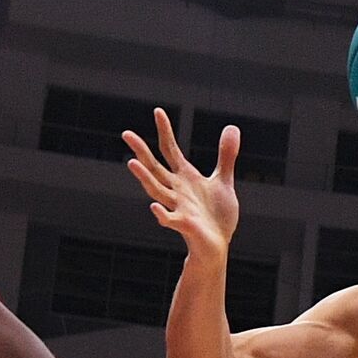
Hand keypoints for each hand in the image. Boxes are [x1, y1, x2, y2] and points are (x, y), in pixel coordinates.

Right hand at [122, 108, 239, 259]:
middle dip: (141, 151)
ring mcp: (179, 207)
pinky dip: (163, 214)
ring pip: (157, 190)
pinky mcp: (185, 225)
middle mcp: (177, 190)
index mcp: (185, 178)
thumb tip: (231, 128)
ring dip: (144, 178)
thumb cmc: (216, 216)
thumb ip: (225, 156)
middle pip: (155, 167)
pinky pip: (171, 220)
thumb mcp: (223, 181)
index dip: (164, 131)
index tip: (157, 111)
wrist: (217, 245)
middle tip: (126, 134)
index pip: (170, 150)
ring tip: (131, 163)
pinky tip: (154, 208)